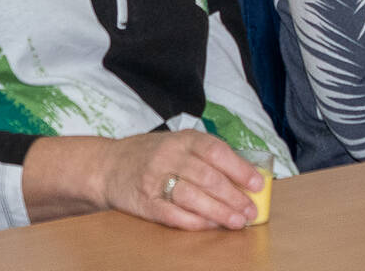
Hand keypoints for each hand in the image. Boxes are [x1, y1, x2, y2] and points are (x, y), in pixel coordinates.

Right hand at [24, 131, 265, 229]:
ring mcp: (155, 180)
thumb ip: (206, 156)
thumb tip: (245, 176)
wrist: (107, 166)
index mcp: (183, 139)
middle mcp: (169, 156)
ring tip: (236, 221)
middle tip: (250, 211)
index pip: (217, 152)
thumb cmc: (152, 155)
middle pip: (207, 177)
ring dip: (218, 212)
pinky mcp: (144, 202)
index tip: (257, 184)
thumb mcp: (179, 143)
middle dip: (233, 196)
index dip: (239, 168)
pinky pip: (173, 214)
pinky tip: (210, 226)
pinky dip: (194, 222)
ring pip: (192, 197)